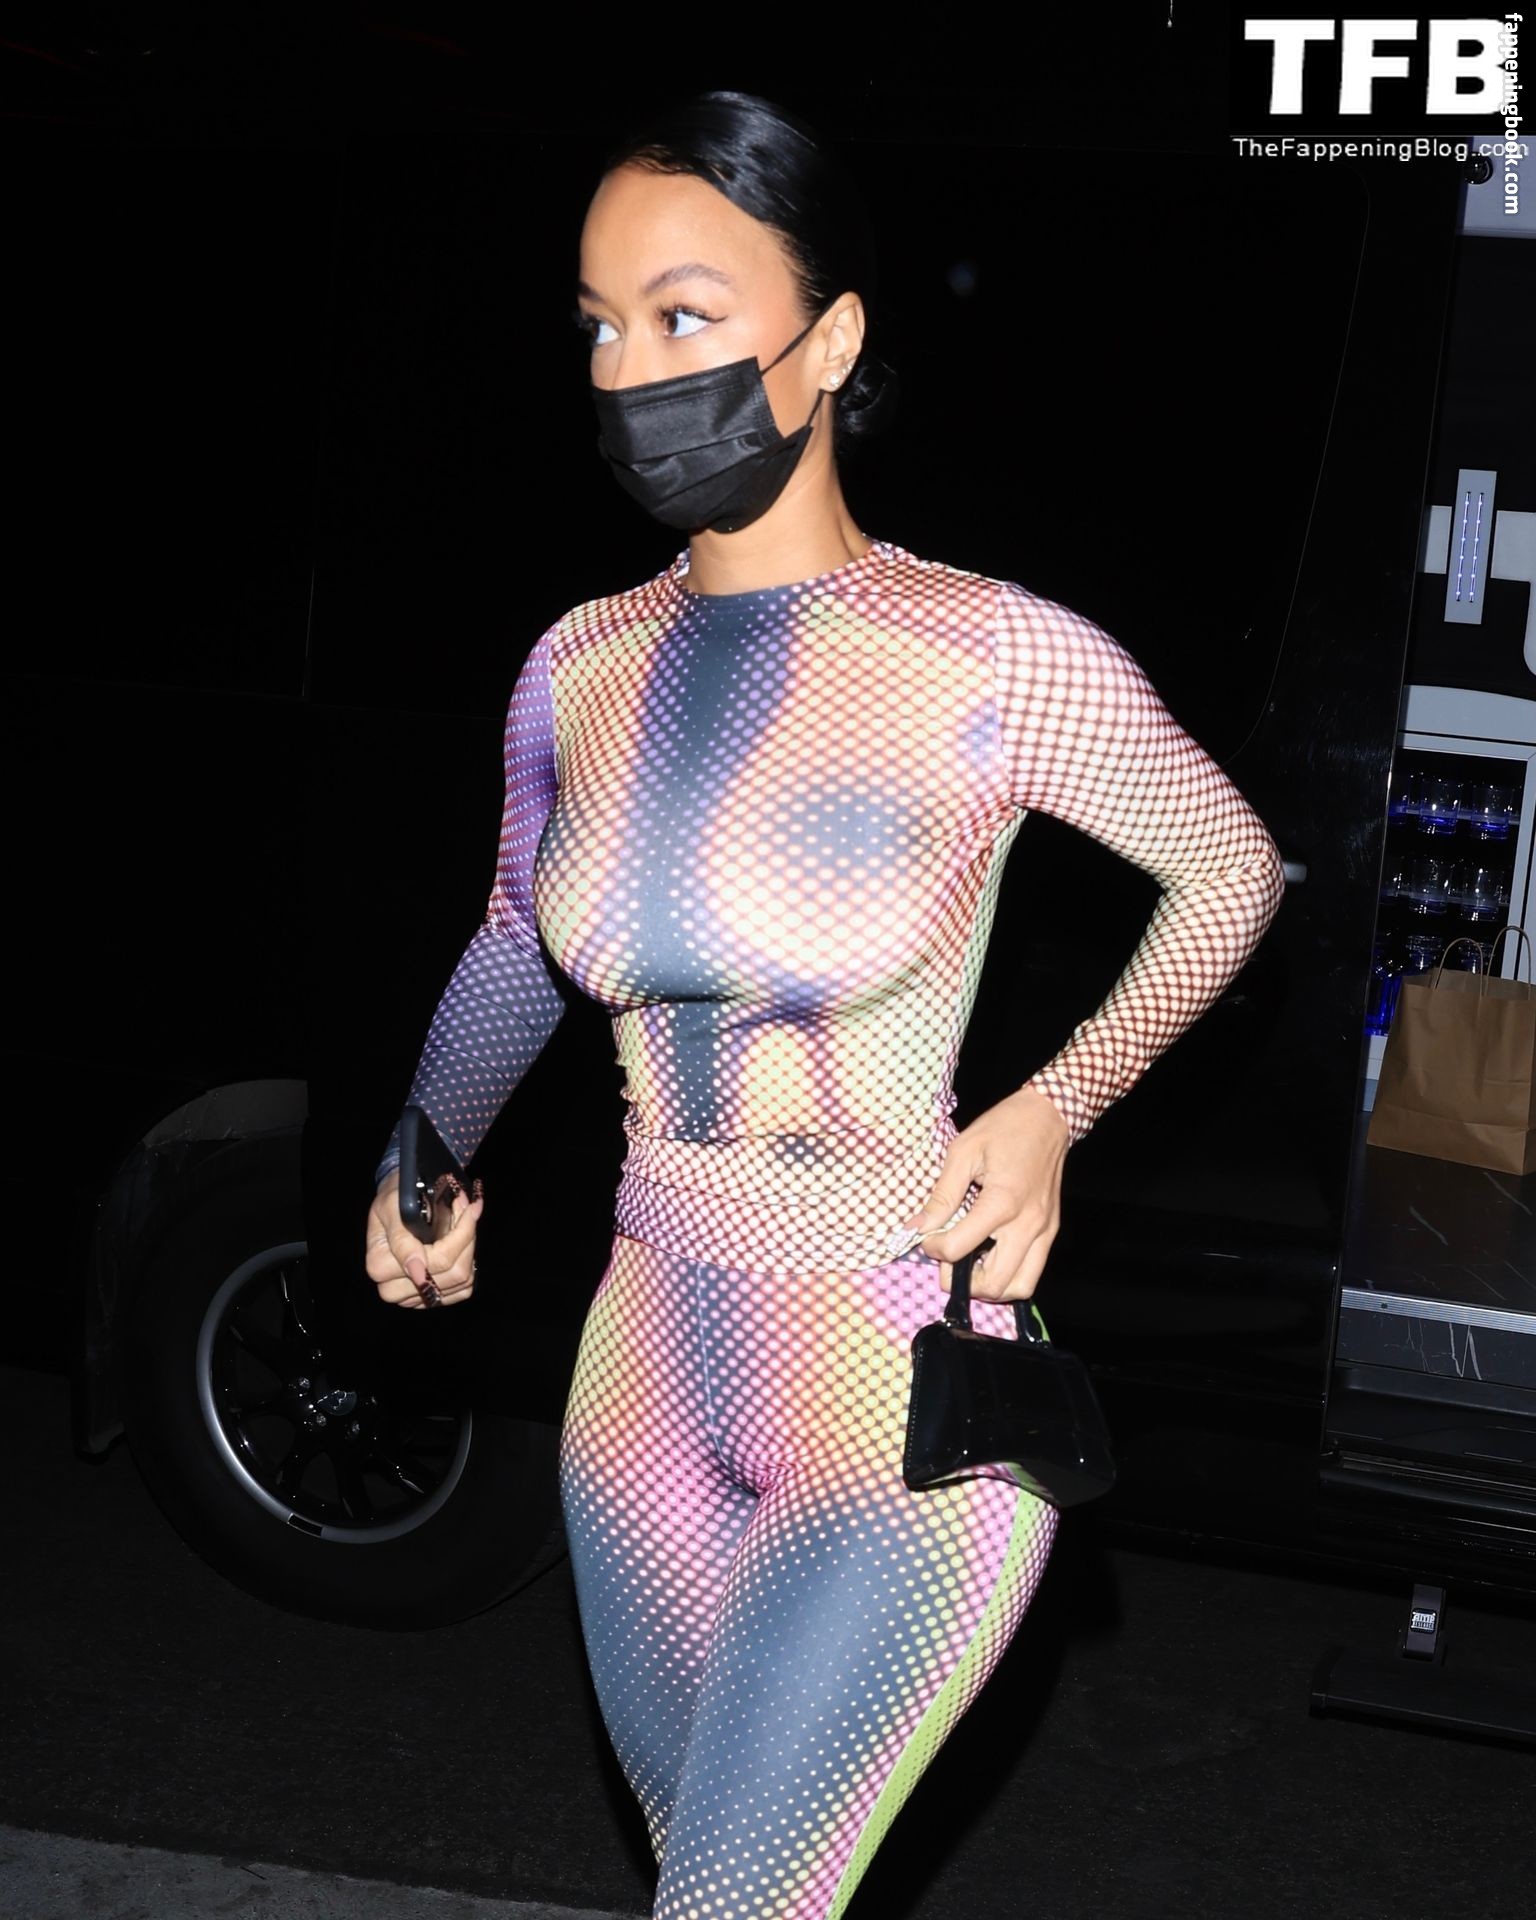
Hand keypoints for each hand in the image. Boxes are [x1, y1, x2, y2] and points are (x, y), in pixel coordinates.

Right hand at [364, 1168, 484, 1309]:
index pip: (437, 1261)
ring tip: (462, 1220)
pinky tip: (460, 1242)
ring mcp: (412, 1297)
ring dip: (469, 1247)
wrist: (393, 1206)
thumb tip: (418, 1272)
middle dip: (466, 1238)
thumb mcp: (393, 1208)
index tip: (468, 1206)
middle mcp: (393, 1289)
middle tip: (466, 1208)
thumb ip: (402, 1240)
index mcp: (379, 1266)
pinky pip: (463, 1288)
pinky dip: (468, 1262)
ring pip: (462, 1280)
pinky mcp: (429, 1298)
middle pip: (454, 1273)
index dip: (461, 1233)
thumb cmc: (392, 1201)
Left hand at [897, 1086, 1069, 1303]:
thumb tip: (916, 1227)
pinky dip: (1009, 1276)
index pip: (958, 1248)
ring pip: (1019, 1288)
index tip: (927, 1236)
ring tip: (970, 1264)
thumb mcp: (963, 1151)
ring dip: (990, 1286)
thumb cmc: (1004, 1128)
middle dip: (962, 1281)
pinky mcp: (1051, 1231)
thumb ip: (941, 1195)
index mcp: (1002, 1203)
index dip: (934, 1248)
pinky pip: (1032, 1272)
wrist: (1048, 1116)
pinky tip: (990, 1256)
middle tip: (947, 1260)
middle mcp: (1027, 1225)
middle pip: (993, 1283)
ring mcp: (1044, 1232)